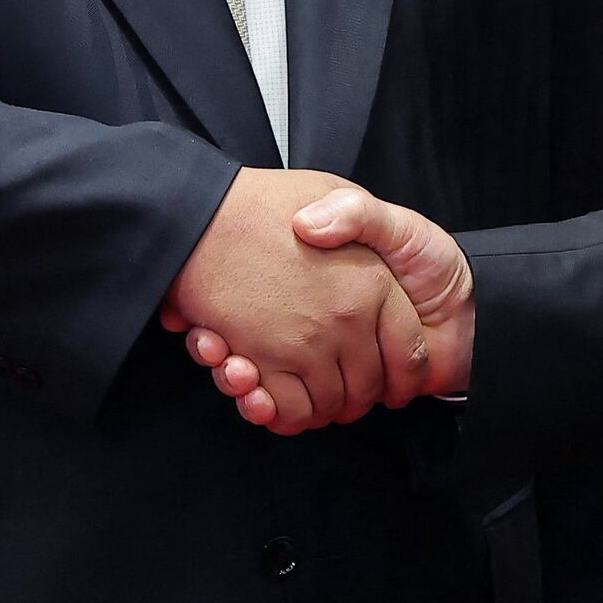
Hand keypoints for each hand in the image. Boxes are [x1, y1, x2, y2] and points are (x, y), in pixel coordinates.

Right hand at [160, 170, 430, 430]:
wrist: (194, 215)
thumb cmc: (263, 202)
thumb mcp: (333, 190)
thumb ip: (361, 217)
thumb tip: (370, 256)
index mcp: (373, 282)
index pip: (409, 349)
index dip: (405, 373)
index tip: (394, 381)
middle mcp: (345, 319)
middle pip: (367, 387)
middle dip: (359, 398)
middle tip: (348, 392)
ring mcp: (305, 345)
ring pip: (328, 404)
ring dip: (321, 408)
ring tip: (312, 391)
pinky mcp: (265, 362)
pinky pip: (287, 409)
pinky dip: (284, 413)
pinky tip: (277, 395)